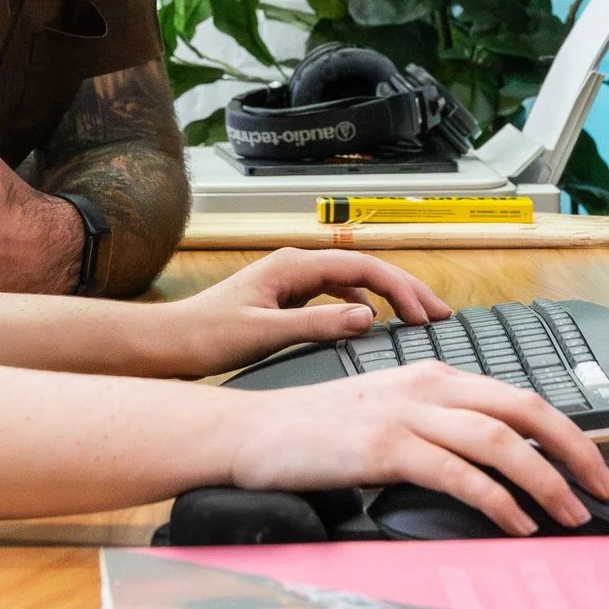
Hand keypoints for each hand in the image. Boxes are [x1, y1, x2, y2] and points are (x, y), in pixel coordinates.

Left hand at [157, 249, 454, 378]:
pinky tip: (370, 324)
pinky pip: (335, 294)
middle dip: (405, 289)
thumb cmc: (206, 336)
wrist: (168, 343)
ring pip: (352, 281)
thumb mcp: (266, 333)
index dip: (402, 289)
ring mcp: (291, 279)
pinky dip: (360, 305)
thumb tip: (370, 317)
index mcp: (293, 265)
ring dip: (386, 297)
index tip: (429, 314)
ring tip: (416, 320)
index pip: (364, 268)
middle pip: (365, 269)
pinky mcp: (285, 296)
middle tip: (440, 314)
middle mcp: (295, 265)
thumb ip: (319, 324)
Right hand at [221, 361, 608, 536]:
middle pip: (524, 409)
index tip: (594, 468)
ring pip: (499, 440)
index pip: (518, 395)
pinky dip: (496, 500)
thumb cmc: (315, 432)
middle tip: (605, 491)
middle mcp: (427, 385)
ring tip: (569, 516)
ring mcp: (406, 413)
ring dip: (545, 480)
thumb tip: (491, 467)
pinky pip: (458, 472)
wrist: (250, 431)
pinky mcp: (384, 445)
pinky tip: (515, 523)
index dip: (566, 431)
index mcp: (432, 374)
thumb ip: (434, 429)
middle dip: (575, 451)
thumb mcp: (386, 416)